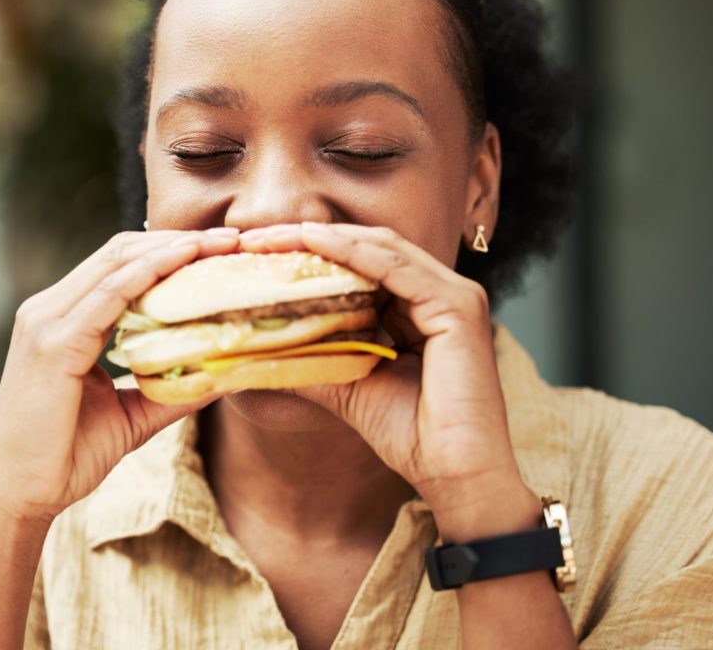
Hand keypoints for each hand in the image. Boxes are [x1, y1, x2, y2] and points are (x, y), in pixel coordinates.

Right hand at [0, 228, 238, 524]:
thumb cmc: (66, 456)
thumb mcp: (129, 414)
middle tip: (234, 239)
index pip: (118, 265)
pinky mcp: (53, 343)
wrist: (17, 496)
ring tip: (221, 244)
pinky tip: (184, 263)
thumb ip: (168, 388)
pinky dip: (149, 273)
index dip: (169, 250)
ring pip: (116, 263)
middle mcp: (48, 309)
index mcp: (61, 318)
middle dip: (180, 240)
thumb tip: (222, 375)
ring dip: (173, 249)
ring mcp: (46, 321)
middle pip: (120, 252)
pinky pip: (108, 295)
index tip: (220, 249)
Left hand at [239, 222, 534, 537]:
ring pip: (380, 247)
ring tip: (272, 236)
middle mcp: (441, 292)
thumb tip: (256, 349)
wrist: (454, 476)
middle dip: (309, 237)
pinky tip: (313, 242)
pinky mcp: (458, 308)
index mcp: (420, 305)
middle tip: (255, 236)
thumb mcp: (346, 385)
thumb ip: (312, 359)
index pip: (360, 260)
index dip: (310, 251)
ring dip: (323, 238)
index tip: (257, 250)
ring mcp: (455, 295)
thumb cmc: (410, 434)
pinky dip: (352, 251)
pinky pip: (396, 267)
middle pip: (368, 246)